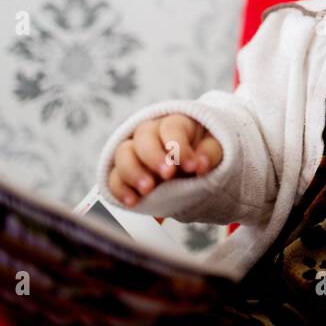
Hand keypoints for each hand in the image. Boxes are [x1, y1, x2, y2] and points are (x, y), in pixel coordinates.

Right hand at [106, 113, 221, 207]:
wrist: (188, 167)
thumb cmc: (201, 153)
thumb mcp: (212, 149)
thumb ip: (209, 154)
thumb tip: (202, 164)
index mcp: (174, 123)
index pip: (172, 128)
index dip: (180, 147)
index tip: (193, 167)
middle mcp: (149, 133)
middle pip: (143, 138)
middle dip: (154, 157)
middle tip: (168, 175)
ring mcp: (133, 152)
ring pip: (122, 154)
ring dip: (133, 172)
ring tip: (147, 190)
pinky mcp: (122, 172)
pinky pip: (113, 177)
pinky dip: (120, 190)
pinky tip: (132, 202)